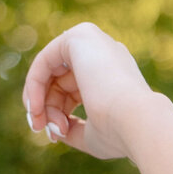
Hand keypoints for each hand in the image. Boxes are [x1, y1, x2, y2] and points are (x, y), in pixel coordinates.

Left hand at [22, 23, 153, 160]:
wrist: (138, 123)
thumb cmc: (121, 134)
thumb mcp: (92, 135)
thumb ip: (72, 128)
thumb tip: (54, 128)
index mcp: (112, 75)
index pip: (72, 91)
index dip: (57, 114)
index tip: (53, 137)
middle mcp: (105, 54)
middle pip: (59, 81)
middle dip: (46, 108)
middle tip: (44, 132)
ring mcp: (94, 41)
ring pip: (49, 71)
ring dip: (40, 101)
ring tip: (42, 124)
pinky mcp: (80, 36)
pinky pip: (45, 60)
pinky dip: (34, 84)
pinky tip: (35, 106)